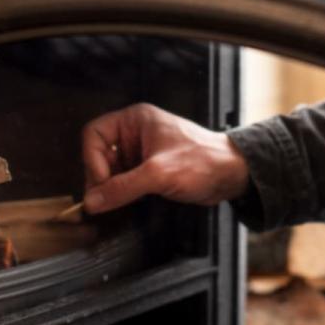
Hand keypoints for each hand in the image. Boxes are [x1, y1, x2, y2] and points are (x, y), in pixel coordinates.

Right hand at [81, 103, 249, 213]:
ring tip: (115, 204)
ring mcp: (141, 152)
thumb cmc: (204, 161)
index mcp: (135, 120)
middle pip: (98, 154)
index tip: (101, 184)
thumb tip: (92, 201)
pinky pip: (123, 181)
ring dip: (109, 188)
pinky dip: (120, 193)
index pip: (94, 134)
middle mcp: (134, 133)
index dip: (92, 160)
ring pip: (109, 170)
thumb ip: (123, 187)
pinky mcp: (148, 169)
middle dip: (99, 177)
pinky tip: (124, 204)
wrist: (232, 174)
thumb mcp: (159, 174)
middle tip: (103, 201)